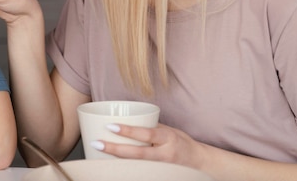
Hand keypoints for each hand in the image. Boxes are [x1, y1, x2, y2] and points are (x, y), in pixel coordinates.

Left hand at [92, 123, 207, 169]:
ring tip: (99, 154)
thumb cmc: (182, 142)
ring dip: (116, 161)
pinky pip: (139, 171)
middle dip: (115, 149)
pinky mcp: (158, 174)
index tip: (110, 126)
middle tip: (97, 143)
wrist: (199, 163)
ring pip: (136, 166)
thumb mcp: (169, 130)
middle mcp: (165, 154)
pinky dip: (125, 168)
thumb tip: (127, 120)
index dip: (128, 131)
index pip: (146, 134)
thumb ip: (151, 127)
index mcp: (168, 138)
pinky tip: (111, 166)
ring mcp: (161, 168)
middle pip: (137, 154)